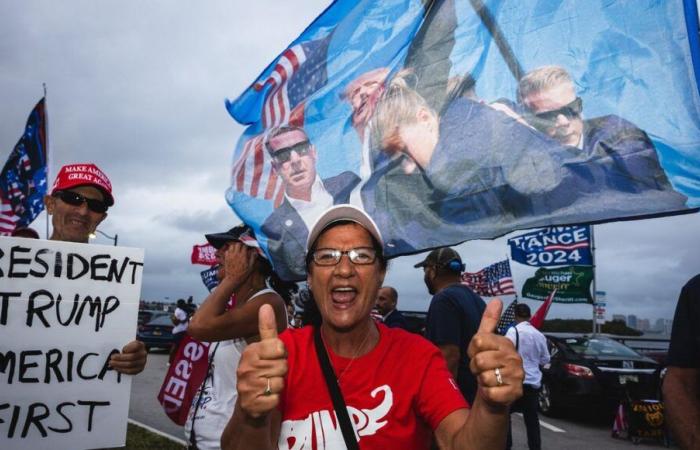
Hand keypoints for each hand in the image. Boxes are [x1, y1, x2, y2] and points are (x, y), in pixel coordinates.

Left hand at [110, 339, 146, 374]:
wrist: (137, 353)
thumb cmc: (130, 348)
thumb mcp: (128, 344)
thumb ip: (124, 347)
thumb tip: (116, 354)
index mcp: (141, 345)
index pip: (135, 346)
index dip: (128, 348)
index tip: (121, 350)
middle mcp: (143, 354)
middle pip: (132, 357)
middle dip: (120, 358)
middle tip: (112, 359)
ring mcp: (143, 362)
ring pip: (130, 365)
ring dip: (119, 365)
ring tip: (112, 364)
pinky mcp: (140, 369)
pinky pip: (130, 371)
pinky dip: (122, 370)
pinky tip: (116, 368)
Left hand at [219, 243, 256, 283]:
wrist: (233, 279)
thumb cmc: (242, 274)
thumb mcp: (250, 267)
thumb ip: (253, 258)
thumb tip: (255, 252)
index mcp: (242, 256)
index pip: (244, 246)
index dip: (247, 246)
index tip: (248, 248)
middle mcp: (236, 254)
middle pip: (237, 244)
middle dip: (240, 244)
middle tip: (242, 248)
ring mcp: (230, 256)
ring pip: (231, 246)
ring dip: (235, 246)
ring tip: (237, 249)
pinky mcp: (226, 258)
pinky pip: (227, 251)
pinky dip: (229, 250)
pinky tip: (232, 253)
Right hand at [236, 304, 287, 418]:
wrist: (250, 404)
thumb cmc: (261, 373)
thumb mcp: (264, 350)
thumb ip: (267, 329)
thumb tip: (266, 304)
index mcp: (250, 351)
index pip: (279, 347)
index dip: (281, 355)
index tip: (273, 359)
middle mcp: (245, 368)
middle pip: (282, 366)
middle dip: (281, 371)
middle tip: (270, 375)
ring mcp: (246, 387)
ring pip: (280, 382)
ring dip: (278, 386)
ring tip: (268, 386)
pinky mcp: (251, 404)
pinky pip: (275, 399)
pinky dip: (274, 400)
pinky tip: (265, 398)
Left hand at [468, 299, 523, 407]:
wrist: (494, 393)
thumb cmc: (488, 365)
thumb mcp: (485, 342)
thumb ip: (489, 321)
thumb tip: (497, 299)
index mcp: (506, 343)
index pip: (478, 340)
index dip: (472, 350)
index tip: (477, 354)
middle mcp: (515, 358)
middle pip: (480, 360)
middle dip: (475, 367)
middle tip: (482, 370)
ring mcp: (517, 376)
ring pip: (484, 377)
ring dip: (481, 381)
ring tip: (489, 379)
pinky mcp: (515, 393)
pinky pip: (490, 392)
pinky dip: (487, 393)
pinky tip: (493, 391)